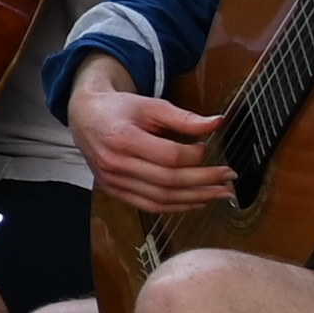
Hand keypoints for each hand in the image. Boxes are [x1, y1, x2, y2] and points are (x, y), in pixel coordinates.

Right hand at [72, 69, 239, 215]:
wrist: (85, 117)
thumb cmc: (118, 109)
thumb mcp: (150, 105)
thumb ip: (183, 117)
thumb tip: (217, 123)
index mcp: (122, 138)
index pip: (169, 156)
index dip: (195, 155)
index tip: (208, 148)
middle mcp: (115, 163)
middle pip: (168, 181)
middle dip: (204, 181)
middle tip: (229, 177)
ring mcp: (113, 181)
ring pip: (161, 198)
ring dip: (196, 198)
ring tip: (221, 193)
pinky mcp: (114, 190)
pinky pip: (149, 206)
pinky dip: (176, 207)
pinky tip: (197, 201)